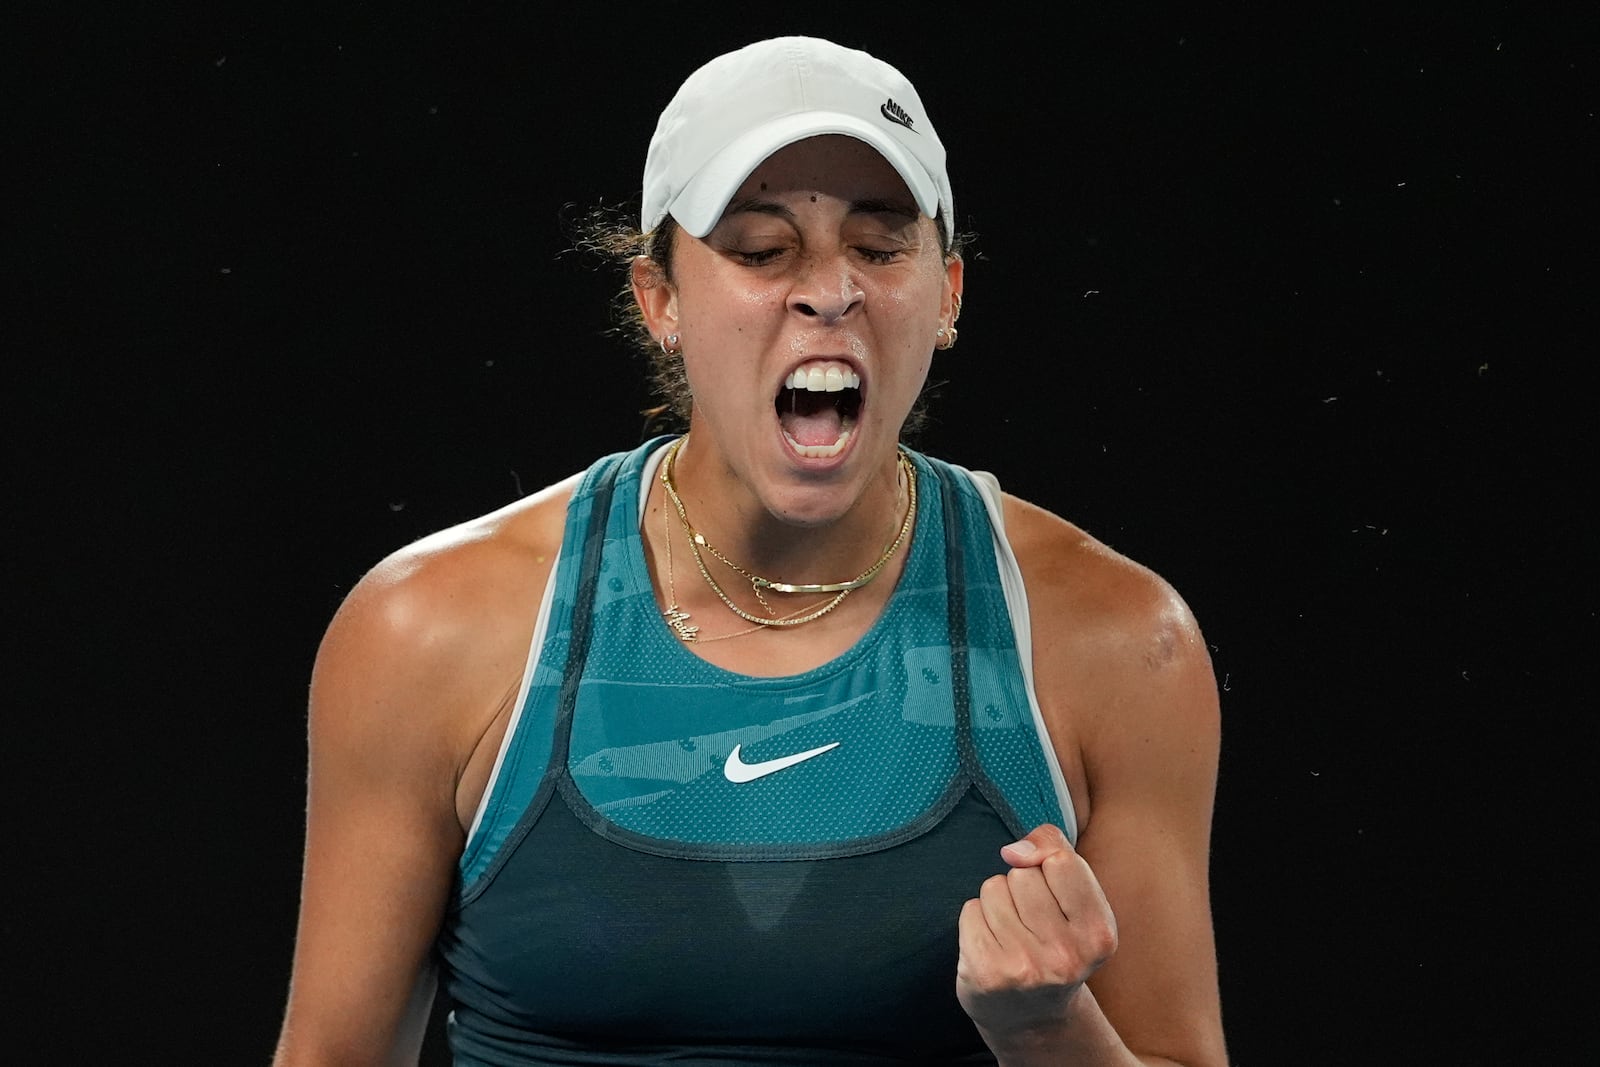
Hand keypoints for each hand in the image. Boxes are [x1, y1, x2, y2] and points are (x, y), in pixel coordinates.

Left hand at [955, 824, 1117, 1046]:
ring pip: (994, 887)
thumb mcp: (1079, 902)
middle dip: (1021, 887)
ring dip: (997, 903)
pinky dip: (976, 921)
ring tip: (1013, 934)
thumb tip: (1015, 849)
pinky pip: (970, 910)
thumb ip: (1058, 855)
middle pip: (1023, 873)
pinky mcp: (986, 974)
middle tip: (1032, 922)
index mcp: (1099, 935)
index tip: (1048, 881)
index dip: (1047, 860)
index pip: (1061, 860)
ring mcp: (1024, 967)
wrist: (1033, 1017)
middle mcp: (1065, 956)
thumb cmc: (1057, 944)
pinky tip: (992, 946)